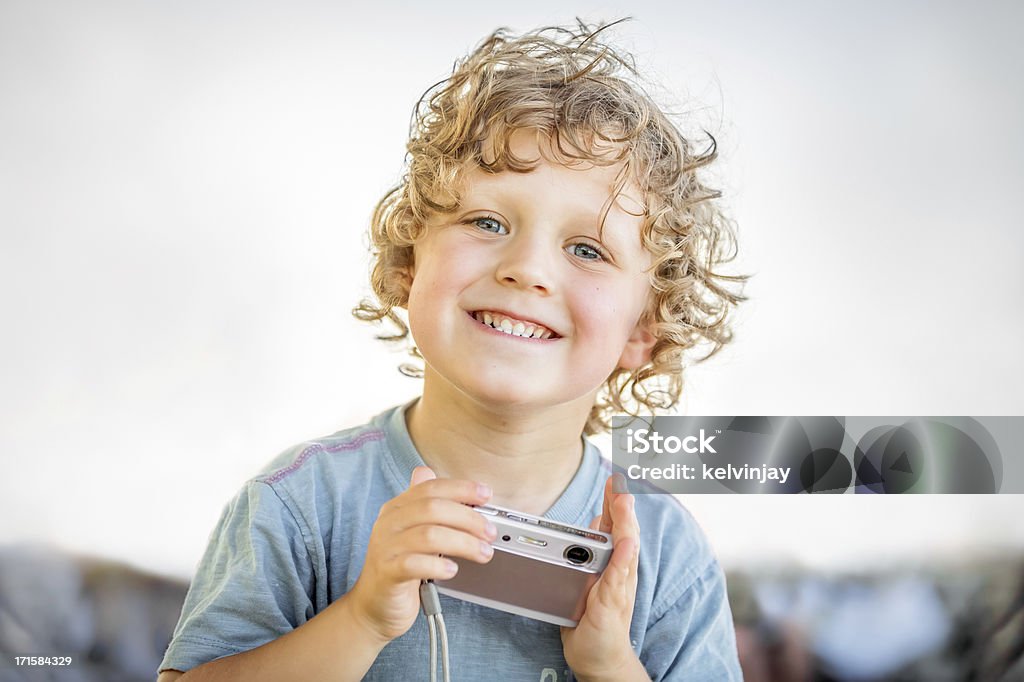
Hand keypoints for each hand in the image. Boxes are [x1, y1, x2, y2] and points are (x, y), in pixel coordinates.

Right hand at [344, 466, 496, 643]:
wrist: (374, 605)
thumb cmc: (400, 566)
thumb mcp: (414, 532)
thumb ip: (429, 507)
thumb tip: (450, 482)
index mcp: (397, 508)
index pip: (431, 488)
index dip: (461, 489)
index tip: (486, 495)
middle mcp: (389, 523)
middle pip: (432, 508)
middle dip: (468, 518)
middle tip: (490, 532)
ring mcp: (386, 548)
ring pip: (428, 535)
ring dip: (463, 543)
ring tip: (482, 553)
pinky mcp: (387, 574)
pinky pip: (414, 564)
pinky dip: (438, 565)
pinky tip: (453, 570)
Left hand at [560, 474, 644, 680]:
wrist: (600, 657)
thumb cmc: (594, 618)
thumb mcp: (591, 577)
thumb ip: (596, 550)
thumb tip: (598, 521)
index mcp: (615, 562)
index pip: (616, 525)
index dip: (615, 500)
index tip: (615, 477)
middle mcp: (621, 571)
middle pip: (624, 530)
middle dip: (621, 504)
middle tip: (619, 480)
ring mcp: (619, 586)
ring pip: (624, 549)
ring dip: (625, 524)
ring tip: (623, 500)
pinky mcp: (612, 603)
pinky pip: (618, 578)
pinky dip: (623, 559)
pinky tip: (626, 544)